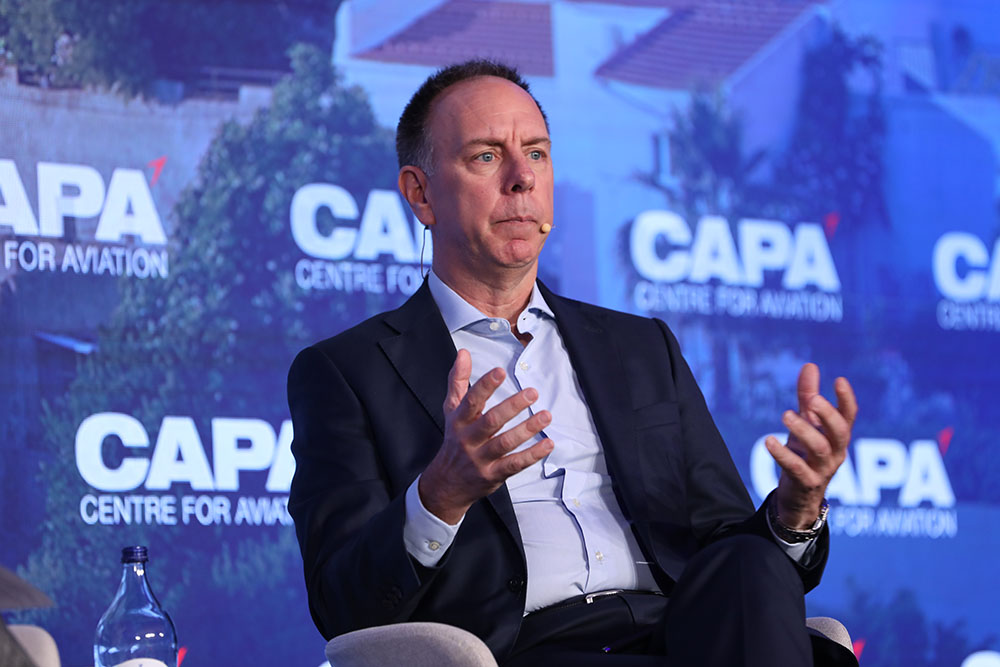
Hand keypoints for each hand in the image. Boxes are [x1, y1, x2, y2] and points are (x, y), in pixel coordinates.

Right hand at [418, 349, 553, 523]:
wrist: (447, 483)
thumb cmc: (455, 440)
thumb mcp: (451, 410)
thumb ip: (458, 381)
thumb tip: (463, 353)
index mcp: (459, 420)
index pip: (471, 400)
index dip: (485, 385)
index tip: (500, 371)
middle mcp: (468, 439)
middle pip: (491, 421)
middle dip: (512, 406)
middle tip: (532, 392)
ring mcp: (481, 458)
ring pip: (505, 443)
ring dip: (527, 429)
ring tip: (546, 415)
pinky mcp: (493, 475)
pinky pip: (514, 464)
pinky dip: (532, 454)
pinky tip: (548, 443)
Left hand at [765, 363, 857, 529]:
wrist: (799, 496)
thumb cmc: (806, 454)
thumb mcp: (807, 424)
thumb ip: (808, 396)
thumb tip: (810, 365)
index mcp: (837, 437)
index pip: (849, 416)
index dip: (846, 399)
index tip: (839, 380)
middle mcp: (835, 452)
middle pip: (840, 432)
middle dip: (828, 414)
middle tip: (812, 399)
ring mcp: (823, 469)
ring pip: (820, 449)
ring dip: (803, 430)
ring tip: (785, 415)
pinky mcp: (806, 483)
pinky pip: (797, 468)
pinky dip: (783, 454)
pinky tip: (768, 441)